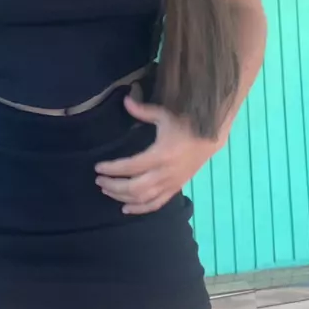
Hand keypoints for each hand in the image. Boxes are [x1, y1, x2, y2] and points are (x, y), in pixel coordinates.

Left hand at [95, 95, 219, 214]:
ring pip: (143, 198)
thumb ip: (143, 111)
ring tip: (106, 190)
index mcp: (161, 154)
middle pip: (134, 187)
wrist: (210, 139)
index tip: (98, 167)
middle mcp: (165, 173)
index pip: (131, 166)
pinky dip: (140, 209)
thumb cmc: (186, 125)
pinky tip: (125, 209)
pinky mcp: (175, 189)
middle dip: (113, 185)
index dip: (112, 168)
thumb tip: (125, 99)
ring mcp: (170, 184)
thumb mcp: (164, 115)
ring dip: (122, 197)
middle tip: (99, 180)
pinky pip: (156, 204)